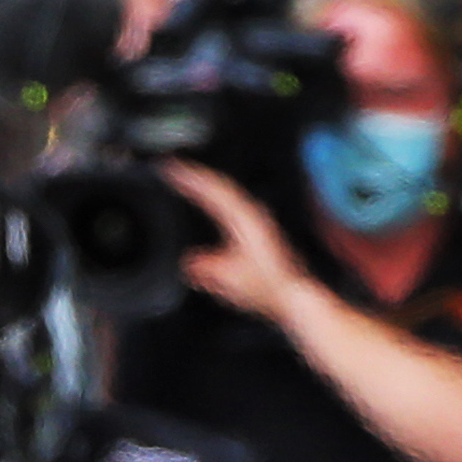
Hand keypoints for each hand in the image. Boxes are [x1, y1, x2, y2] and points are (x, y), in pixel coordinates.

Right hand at [156, 160, 305, 318]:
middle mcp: (251, 213)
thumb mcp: (229, 280)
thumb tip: (188, 262)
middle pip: (219, 184)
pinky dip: (213, 195)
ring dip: (204, 182)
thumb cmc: (265, 287)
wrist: (290, 295)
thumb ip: (206, 269)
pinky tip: (207, 199)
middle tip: (172, 166)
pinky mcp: (256, 227)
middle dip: (194, 173)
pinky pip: (230, 202)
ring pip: (225, 190)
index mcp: (244, 220)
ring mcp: (255, 218)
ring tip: (184, 177)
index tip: (171, 170)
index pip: (212, 190)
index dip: (190, 178)